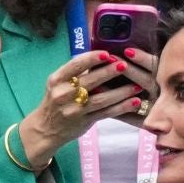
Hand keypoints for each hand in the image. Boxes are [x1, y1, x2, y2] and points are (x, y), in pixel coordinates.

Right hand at [15, 49, 147, 166]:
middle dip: (109, 72)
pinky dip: (122, 107)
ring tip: (137, 85)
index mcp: (57, 80)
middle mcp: (63, 94)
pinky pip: (106, 113)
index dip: (92, 58)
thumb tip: (101, 57)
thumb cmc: (56, 101)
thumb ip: (75, 73)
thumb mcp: (58, 84)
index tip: (107, 53)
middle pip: (90, 81)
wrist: (46, 129)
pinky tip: (134, 102)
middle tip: (125, 65)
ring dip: (121, 92)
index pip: (75, 65)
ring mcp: (74, 110)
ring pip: (101, 99)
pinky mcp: (84, 121)